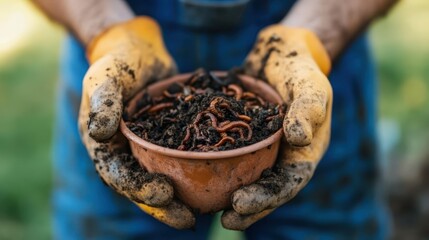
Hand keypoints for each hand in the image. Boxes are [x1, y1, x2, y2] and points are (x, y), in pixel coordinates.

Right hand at [78, 17, 194, 228]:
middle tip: (189, 220)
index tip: (164, 194)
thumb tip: (100, 134)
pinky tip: (217, 181)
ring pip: (163, 179)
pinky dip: (195, 172)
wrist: (138, 49)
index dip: (138, 188)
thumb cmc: (119, 61)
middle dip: (163, 206)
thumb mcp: (106, 76)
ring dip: (181, 199)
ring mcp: (146, 148)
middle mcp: (125, 153)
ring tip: (205, 212)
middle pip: (142, 187)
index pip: (118, 174)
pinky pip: (180, 160)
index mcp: (104, 146)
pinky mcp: (167, 140)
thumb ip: (103, 102)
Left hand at [221, 25, 332, 229]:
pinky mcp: (242, 136)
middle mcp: (281, 154)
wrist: (280, 51)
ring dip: (230, 194)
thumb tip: (300, 139)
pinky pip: (230, 153)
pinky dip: (215, 165)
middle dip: (248, 206)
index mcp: (303, 151)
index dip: (267, 198)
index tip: (241, 206)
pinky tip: (194, 172)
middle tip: (225, 219)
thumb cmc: (299, 67)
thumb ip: (309, 108)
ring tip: (207, 210)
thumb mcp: (310, 83)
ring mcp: (262, 147)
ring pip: (247, 176)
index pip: (288, 181)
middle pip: (266, 187)